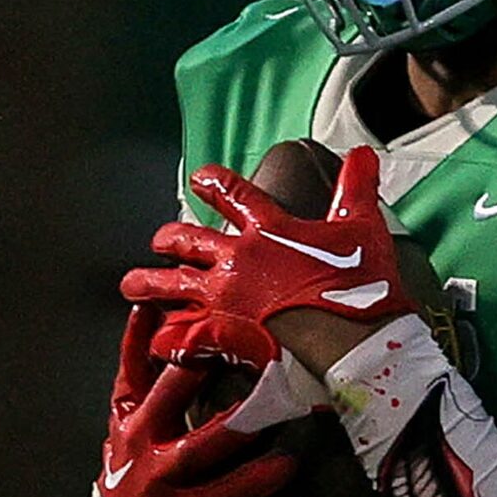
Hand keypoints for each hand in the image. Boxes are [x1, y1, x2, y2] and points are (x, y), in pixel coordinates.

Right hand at [92, 305, 310, 496]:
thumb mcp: (125, 403)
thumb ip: (136, 355)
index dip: (185, 376)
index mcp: (140, 432)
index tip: (215, 350)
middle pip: (193, 452)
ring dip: (254, 482)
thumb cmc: (131, 446)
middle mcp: (157, 472)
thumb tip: (146, 306)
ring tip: (288, 463)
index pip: (161, 400)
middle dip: (226, 434)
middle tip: (264, 412)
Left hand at [123, 146, 406, 372]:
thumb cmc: (358, 288)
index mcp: (269, 232)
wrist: (350, 340)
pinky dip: (166, 337)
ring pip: (171, 285)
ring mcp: (224, 299)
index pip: (234, 196)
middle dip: (170, 238)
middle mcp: (238, 261)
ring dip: (149, 282)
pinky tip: (157, 338)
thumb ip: (358, 188)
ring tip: (133, 284)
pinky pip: (179, 335)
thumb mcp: (363, 229)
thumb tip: (363, 155)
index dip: (214, 183)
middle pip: (188, 240)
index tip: (199, 178)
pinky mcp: (220, 335)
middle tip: (160, 241)